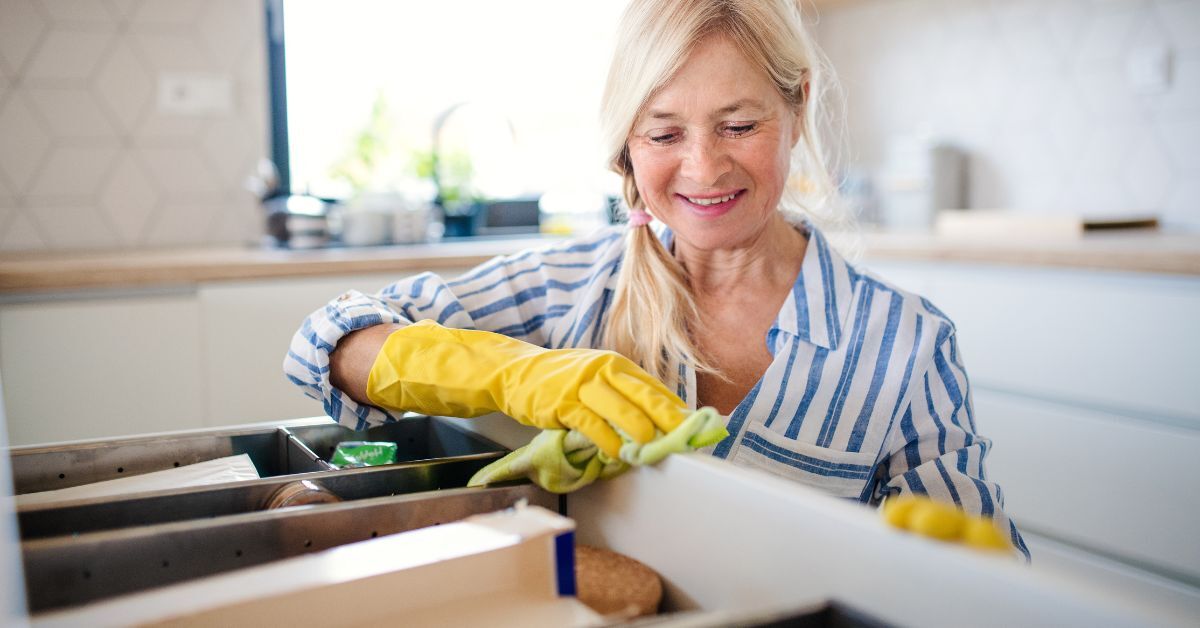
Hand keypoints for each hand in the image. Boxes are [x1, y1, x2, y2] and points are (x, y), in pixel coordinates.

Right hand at [366, 320, 686, 455]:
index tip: (697, 430)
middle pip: (647, 399)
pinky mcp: (564, 403)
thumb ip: (624, 395)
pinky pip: (593, 426)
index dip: (678, 411)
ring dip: (642, 436)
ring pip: (624, 413)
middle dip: (670, 424)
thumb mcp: (595, 378)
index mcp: (617, 365)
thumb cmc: (560, 381)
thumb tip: (660, 419)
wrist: (514, 372)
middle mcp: (604, 370)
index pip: (656, 389)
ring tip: (653, 453)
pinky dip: (609, 443)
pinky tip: (618, 455)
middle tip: (687, 444)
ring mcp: (584, 385)